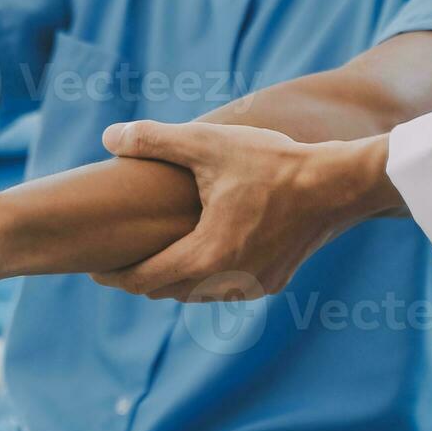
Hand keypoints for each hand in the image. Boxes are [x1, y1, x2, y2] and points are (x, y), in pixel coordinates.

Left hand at [92, 122, 399, 301]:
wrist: (339, 184)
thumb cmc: (273, 162)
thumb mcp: (209, 144)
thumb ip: (155, 139)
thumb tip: (109, 136)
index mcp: (206, 256)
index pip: (145, 279)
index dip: (114, 275)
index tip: (92, 269)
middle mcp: (228, 283)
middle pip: (168, 292)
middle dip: (140, 279)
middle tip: (117, 264)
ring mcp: (253, 286)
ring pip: (198, 294)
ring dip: (174, 281)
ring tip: (154, 261)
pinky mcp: (274, 283)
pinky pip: (227, 289)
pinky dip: (206, 279)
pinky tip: (200, 260)